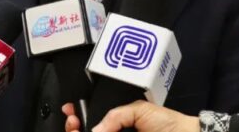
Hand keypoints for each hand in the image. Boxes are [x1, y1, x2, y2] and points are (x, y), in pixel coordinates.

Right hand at [62, 100, 198, 131]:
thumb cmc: (168, 125)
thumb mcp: (139, 110)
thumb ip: (115, 115)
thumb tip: (94, 129)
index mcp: (118, 123)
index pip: (92, 121)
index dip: (78, 117)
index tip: (70, 111)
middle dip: (74, 127)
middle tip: (73, 121)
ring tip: (78, 127)